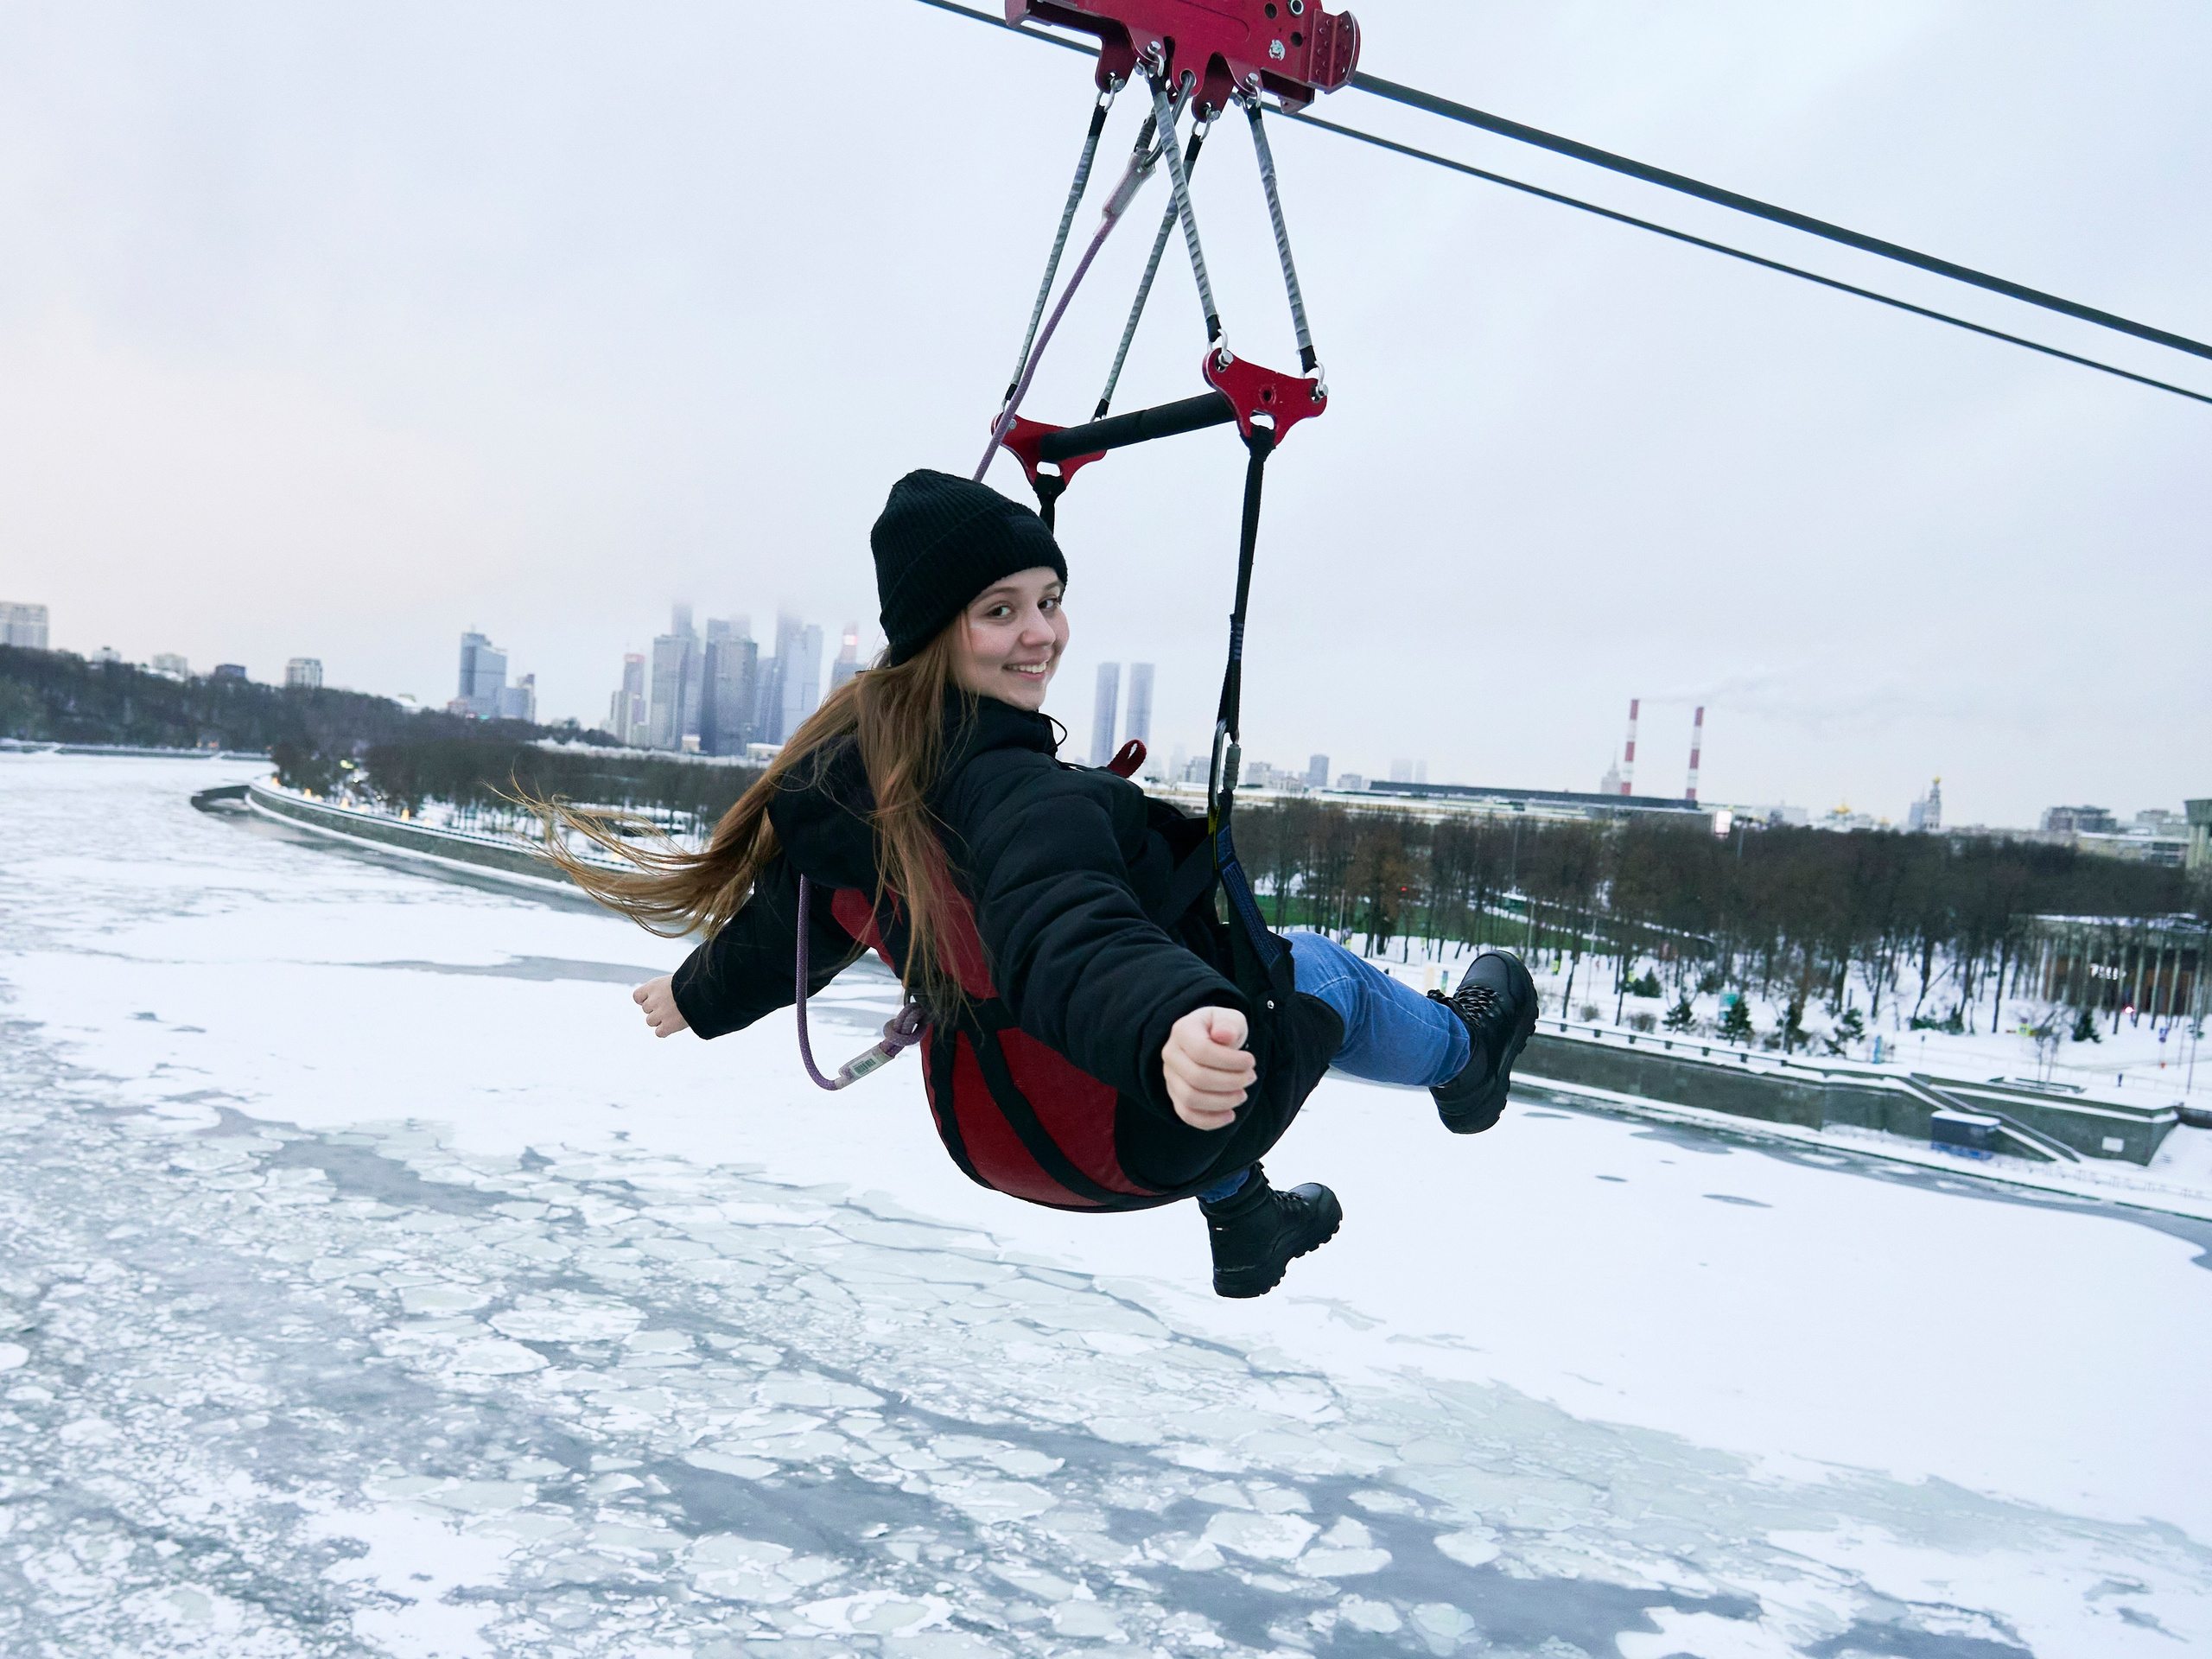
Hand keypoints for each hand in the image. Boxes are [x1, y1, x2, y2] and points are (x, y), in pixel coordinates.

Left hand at [634, 976, 689, 1038]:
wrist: (704, 992)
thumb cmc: (693, 984)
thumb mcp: (676, 979)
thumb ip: (664, 989)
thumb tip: (662, 995)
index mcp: (653, 986)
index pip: (637, 996)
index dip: (645, 999)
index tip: (654, 999)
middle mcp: (654, 1000)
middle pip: (646, 1009)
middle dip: (656, 1009)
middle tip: (672, 1005)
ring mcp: (660, 1013)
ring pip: (650, 1021)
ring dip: (660, 1020)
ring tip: (675, 1014)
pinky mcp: (668, 1025)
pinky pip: (659, 1032)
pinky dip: (665, 1031)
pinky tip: (674, 1025)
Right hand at [1162, 1006, 1254, 1130]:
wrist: (1206, 1039)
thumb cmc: (1221, 1029)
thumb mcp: (1230, 1018)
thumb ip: (1229, 1024)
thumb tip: (1224, 1035)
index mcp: (1182, 1031)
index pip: (1201, 1051)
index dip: (1230, 1061)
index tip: (1251, 1061)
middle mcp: (1170, 1054)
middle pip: (1197, 1078)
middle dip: (1230, 1082)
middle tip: (1250, 1078)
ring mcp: (1170, 1077)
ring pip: (1191, 1099)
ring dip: (1222, 1101)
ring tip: (1242, 1095)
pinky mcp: (1175, 1096)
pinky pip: (1186, 1115)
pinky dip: (1209, 1121)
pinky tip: (1230, 1115)